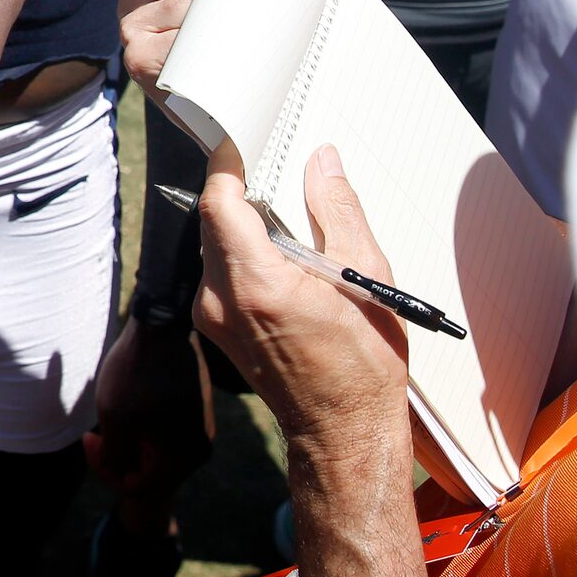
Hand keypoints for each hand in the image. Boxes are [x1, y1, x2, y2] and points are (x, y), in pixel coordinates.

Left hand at [83, 317, 213, 504]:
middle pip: (150, 470)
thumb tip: (121, 471)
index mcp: (185, 457)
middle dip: (118, 455)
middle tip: (95, 432)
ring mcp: (200, 426)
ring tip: (109, 416)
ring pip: (157, 449)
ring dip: (129, 440)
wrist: (163, 323)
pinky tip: (127, 404)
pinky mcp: (195, 407)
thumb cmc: (136, 371)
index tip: (89, 440)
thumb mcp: (115, 418)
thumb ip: (116, 455)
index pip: (140, 487)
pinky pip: (166, 431)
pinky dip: (143, 426)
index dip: (107, 471)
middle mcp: (200, 446)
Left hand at [191, 149, 408, 458]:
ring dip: (242, 225)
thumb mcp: (365, 278)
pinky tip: (281, 260)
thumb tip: (321, 158)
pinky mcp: (214, 328)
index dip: (230, 167)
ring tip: (289, 222)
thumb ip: (337, 211)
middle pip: (213, 220)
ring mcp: (211, 317)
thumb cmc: (364, 364)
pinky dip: (242, 254)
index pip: (218, 202)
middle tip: (278, 174)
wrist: (342, 432)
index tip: (249, 144)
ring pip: (213, 245)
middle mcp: (219, 300)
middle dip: (241, 194)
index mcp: (255, 283)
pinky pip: (219, 272)